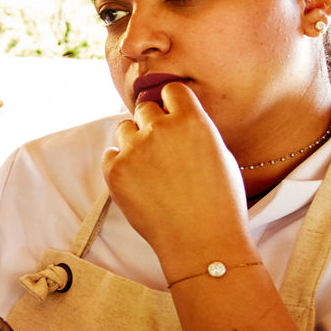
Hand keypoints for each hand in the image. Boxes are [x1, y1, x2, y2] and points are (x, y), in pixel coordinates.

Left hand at [103, 81, 254, 279]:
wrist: (202, 240)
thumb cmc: (220, 202)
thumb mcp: (219, 154)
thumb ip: (195, 130)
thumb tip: (176, 119)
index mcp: (192, 120)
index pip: (171, 90)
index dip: (171, 103)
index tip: (171, 116)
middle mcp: (160, 128)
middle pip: (144, 108)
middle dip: (151, 124)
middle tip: (161, 149)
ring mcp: (135, 149)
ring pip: (124, 129)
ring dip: (133, 141)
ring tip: (150, 168)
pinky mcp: (115, 170)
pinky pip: (110, 155)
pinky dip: (120, 165)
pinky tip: (137, 182)